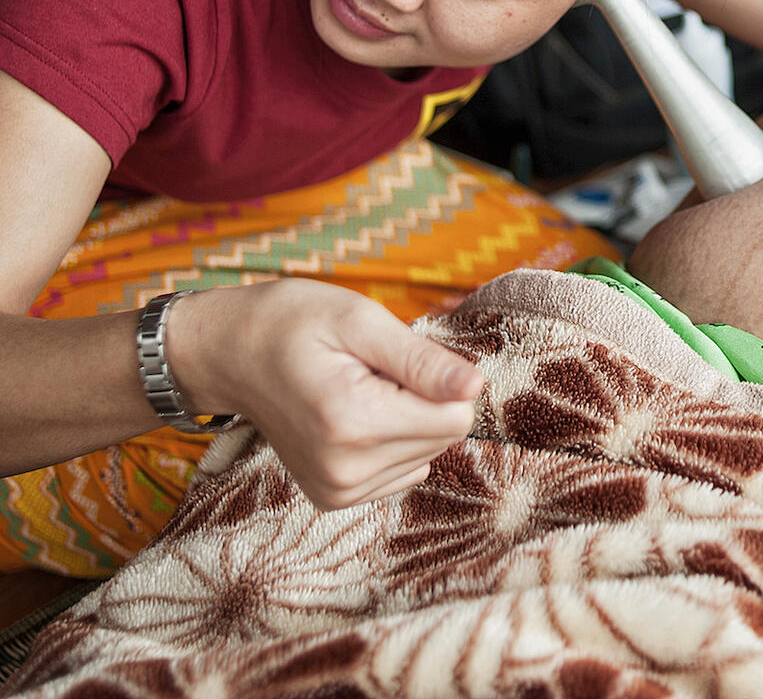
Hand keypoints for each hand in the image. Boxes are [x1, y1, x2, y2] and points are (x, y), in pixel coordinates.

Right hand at [171, 281, 483, 507]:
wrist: (230, 352)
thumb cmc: (294, 322)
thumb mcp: (360, 320)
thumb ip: (422, 360)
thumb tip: (476, 388)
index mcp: (352, 423)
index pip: (455, 418)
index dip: (439, 378)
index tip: (394, 358)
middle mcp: (344, 471)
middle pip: (443, 437)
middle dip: (421, 397)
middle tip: (369, 370)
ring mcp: (337, 492)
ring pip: (427, 455)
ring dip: (405, 417)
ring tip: (356, 388)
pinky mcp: (334, 498)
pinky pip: (404, 470)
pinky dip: (390, 438)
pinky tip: (352, 413)